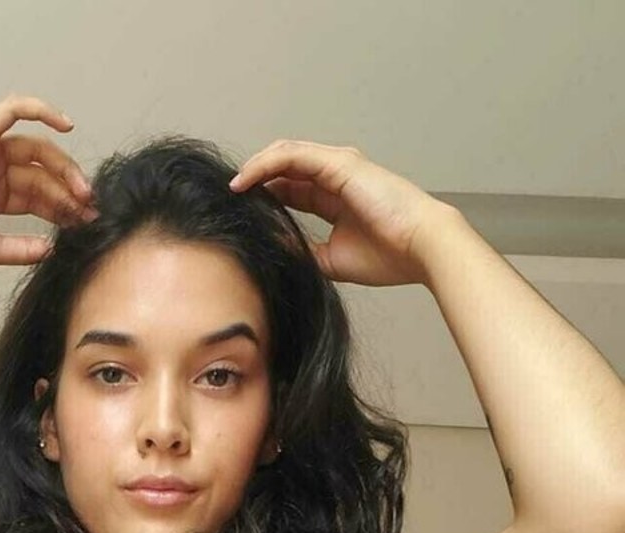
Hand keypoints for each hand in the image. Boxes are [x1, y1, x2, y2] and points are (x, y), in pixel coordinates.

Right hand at [0, 93, 96, 267]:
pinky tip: (66, 125)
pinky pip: (13, 110)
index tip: (86, 223)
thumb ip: (20, 249)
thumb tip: (51, 248)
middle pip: (43, 176)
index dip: (64, 208)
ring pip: (37, 150)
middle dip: (69, 192)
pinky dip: (40, 110)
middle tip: (90, 210)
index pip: (38, 198)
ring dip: (64, 167)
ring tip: (83, 189)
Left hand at [229, 139, 456, 287]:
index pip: (290, 188)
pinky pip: (292, 156)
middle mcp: (334, 175)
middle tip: (230, 198)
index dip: (263, 196)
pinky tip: (246, 181)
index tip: (239, 212)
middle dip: (255, 178)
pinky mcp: (339, 163)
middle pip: (284, 167)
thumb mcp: (330, 260)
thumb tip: (271, 247)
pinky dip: (265, 165)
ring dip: (255, 168)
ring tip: (233, 187)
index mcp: (334, 197)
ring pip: (285, 155)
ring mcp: (337, 166)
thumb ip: (302, 251)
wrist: (421, 248)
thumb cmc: (388, 256)